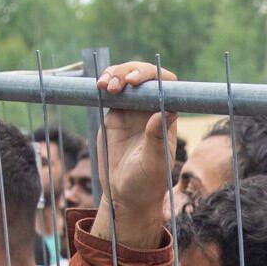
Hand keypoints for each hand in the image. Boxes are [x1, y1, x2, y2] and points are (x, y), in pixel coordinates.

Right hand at [95, 61, 178, 240]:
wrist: (124, 193)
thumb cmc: (146, 183)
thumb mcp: (154, 164)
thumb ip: (157, 139)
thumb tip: (166, 112)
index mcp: (166, 117)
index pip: (166, 85)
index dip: (152, 77)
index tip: (136, 82)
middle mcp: (151, 109)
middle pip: (144, 77)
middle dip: (130, 71)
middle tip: (118, 84)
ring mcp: (132, 110)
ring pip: (126, 79)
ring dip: (116, 74)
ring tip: (106, 85)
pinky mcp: (115, 113)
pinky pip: (112, 90)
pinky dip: (106, 83)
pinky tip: (100, 86)